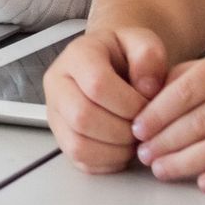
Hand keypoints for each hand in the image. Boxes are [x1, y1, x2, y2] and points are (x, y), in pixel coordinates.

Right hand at [48, 25, 170, 172]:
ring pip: (77, 143)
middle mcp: (57, 83)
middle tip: (142, 129)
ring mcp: (55, 112)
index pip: (96, 84)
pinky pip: (79, 159)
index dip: (128, 103)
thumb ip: (149, 56)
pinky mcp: (60, 135)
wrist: (111, 61)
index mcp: (77, 55)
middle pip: (82, 117)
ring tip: (133, 140)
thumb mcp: (143, 42)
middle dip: (121, 131)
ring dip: (114, 150)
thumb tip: (147, 89)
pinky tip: (122, 149)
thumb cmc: (127, 54)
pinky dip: (106, 162)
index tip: (148, 107)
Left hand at [133, 36, 204, 193]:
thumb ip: (199, 71)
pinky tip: (204, 183)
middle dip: (165, 142)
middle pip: (201, 121)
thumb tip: (151, 96)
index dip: (157, 113)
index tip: (137, 128)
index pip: (188, 89)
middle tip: (143, 155)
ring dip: (185, 163)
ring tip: (162, 170)